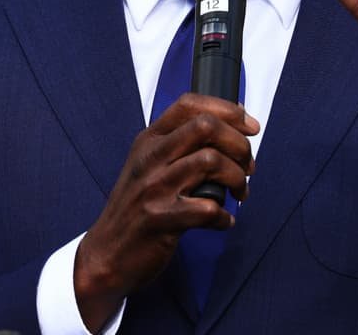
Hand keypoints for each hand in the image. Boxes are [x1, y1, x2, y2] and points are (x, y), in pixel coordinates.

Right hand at [74, 93, 258, 330]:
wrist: (106, 253)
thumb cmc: (137, 208)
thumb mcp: (149, 166)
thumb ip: (181, 145)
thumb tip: (232, 125)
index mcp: (149, 140)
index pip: (189, 104)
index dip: (227, 110)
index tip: (250, 126)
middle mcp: (150, 158)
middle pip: (205, 126)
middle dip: (239, 144)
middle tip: (248, 165)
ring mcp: (154, 187)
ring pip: (211, 161)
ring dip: (237, 178)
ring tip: (239, 193)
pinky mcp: (161, 219)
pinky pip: (208, 208)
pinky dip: (224, 216)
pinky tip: (222, 221)